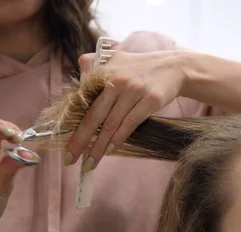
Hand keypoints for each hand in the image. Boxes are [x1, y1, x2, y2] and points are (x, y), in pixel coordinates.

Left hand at [65, 49, 185, 171]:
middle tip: (69, 160)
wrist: (174, 67)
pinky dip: (119, 138)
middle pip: (94, 116)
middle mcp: (118, 80)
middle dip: (80, 141)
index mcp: (105, 71)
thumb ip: (94, 66)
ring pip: (112, 124)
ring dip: (99, 147)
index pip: (83, 102)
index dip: (73, 125)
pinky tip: (110, 150)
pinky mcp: (151, 100)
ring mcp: (135, 90)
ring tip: (90, 163)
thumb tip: (79, 81)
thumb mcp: (117, 59)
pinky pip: (130, 123)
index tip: (66, 144)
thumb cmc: (142, 68)